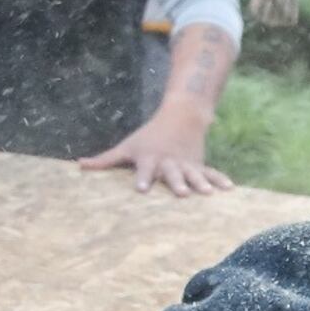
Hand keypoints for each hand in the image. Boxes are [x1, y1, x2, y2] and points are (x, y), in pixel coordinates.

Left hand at [76, 114, 233, 195]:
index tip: (141, 189)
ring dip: (200, 183)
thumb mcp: (126, 147)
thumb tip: (79, 166)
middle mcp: (169, 162)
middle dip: (176, 182)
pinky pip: (211, 172)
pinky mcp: (199, 165)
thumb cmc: (147, 137)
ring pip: (194, 174)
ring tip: (207, 193)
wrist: (180, 117)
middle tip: (181, 193)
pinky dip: (220, 179)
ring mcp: (186, 163)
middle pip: (172, 173)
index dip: (143, 178)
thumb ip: (105, 160)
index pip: (144, 170)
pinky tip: (229, 189)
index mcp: (150, 159)